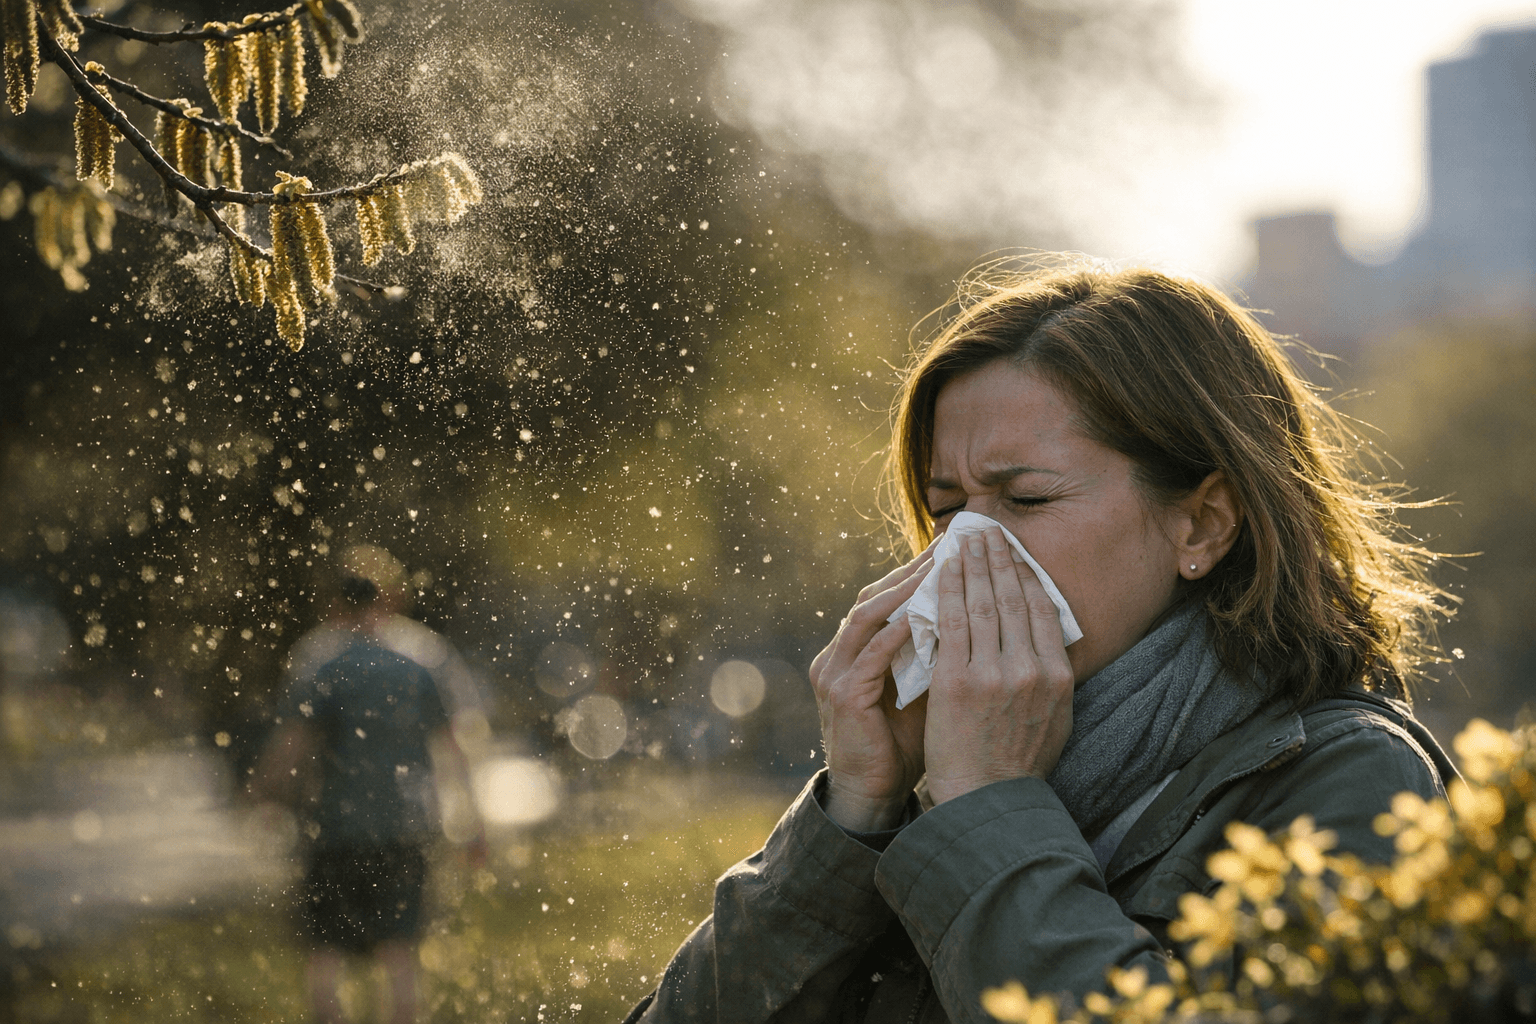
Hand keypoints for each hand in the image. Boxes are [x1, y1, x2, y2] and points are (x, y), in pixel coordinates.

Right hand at [808, 545, 935, 830]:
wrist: (873, 793)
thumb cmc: (903, 741)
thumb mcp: (923, 688)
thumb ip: (940, 653)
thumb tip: (986, 618)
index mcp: (857, 648)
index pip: (889, 595)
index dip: (920, 570)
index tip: (957, 547)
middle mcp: (840, 652)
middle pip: (876, 594)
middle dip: (913, 568)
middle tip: (951, 544)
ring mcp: (837, 672)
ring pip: (868, 615)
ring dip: (904, 589)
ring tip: (937, 567)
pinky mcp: (844, 696)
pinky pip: (871, 656)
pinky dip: (896, 632)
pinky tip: (921, 615)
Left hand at [923, 526, 1074, 804]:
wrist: (985, 799)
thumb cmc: (1017, 763)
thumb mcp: (1053, 719)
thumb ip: (1051, 678)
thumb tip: (1046, 639)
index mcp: (1057, 677)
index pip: (1041, 610)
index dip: (1025, 574)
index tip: (1014, 552)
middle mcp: (1030, 670)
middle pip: (1013, 598)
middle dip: (999, 559)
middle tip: (987, 530)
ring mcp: (993, 674)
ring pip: (982, 604)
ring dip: (972, 565)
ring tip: (964, 540)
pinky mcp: (957, 680)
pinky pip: (952, 623)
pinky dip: (947, 591)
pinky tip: (942, 570)